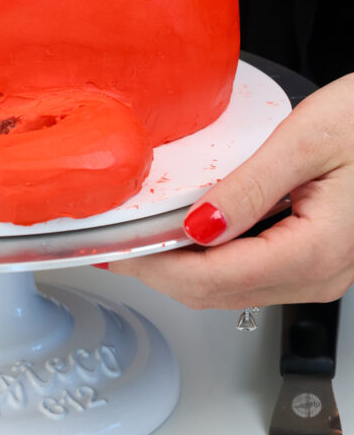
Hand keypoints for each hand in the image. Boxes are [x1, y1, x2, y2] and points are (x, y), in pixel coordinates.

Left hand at [106, 72, 353, 307]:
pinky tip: (186, 234)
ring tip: (141, 237)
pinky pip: (249, 275)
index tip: (116, 247)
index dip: (154, 266)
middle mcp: (319, 275)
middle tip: (114, 243)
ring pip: (229, 291)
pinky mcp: (315, 262)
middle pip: (214, 295)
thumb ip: (248, 188)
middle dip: (157, 272)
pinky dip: (208, 261)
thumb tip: (197, 225)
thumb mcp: (308, 140)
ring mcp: (319, 274)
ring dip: (179, 269)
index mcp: (316, 251)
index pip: (210, 278)